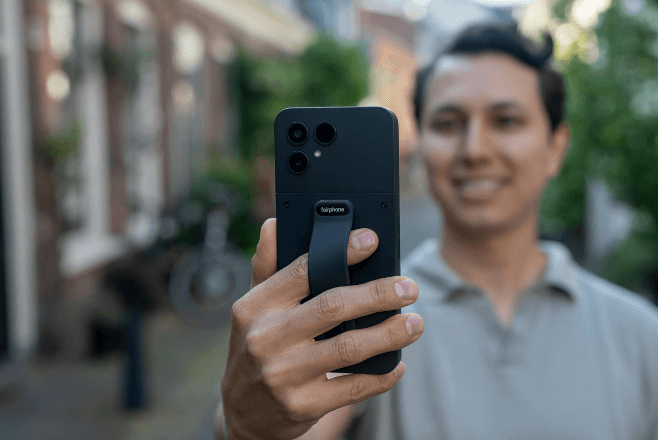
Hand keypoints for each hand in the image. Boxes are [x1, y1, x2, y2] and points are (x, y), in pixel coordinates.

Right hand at [220, 219, 422, 439]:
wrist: (243, 415)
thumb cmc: (257, 348)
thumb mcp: (253, 310)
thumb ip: (267, 268)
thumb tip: (274, 224)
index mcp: (254, 307)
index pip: (302, 271)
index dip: (340, 253)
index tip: (372, 240)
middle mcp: (265, 339)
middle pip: (333, 307)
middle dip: (378, 294)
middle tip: (409, 288)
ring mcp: (282, 376)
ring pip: (349, 348)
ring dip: (389, 334)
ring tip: (414, 323)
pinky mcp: (302, 406)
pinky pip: (353, 388)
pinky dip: (381, 376)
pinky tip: (397, 364)